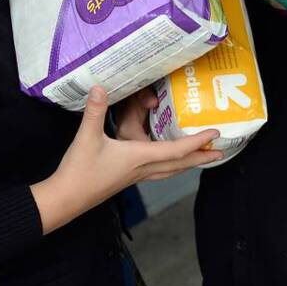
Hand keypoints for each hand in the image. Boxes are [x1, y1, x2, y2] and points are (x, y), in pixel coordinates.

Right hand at [31, 87, 220, 233]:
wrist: (66, 198)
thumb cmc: (79, 170)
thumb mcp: (86, 137)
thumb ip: (95, 111)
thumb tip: (99, 87)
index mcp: (139, 157)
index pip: (176, 150)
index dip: (197, 141)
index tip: (215, 134)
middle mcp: (143, 168)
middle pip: (179, 164)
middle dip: (201, 157)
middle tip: (220, 151)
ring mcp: (136, 176)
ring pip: (170, 170)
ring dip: (188, 163)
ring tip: (201, 157)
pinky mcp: (128, 178)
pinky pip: (158, 171)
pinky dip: (170, 165)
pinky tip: (167, 161)